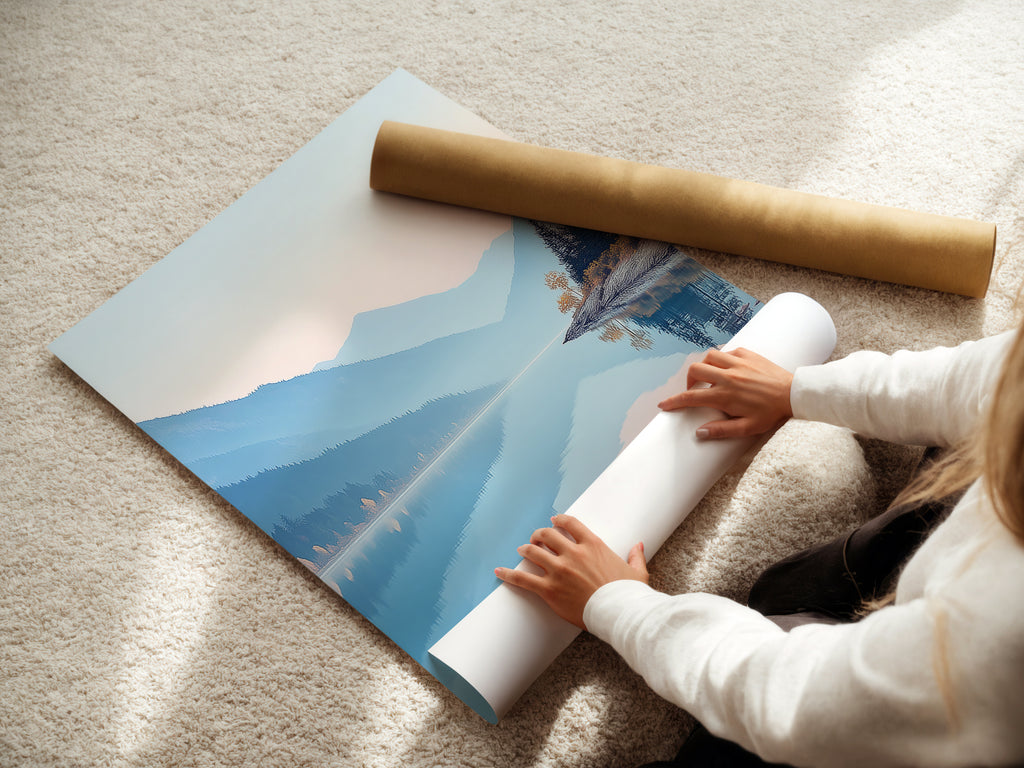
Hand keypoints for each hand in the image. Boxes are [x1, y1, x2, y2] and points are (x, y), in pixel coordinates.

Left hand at [495, 515, 647, 629]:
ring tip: (521, 550)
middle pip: (547, 535)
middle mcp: (573, 553)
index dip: (559, 521)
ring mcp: (559, 571)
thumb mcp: (636, 572)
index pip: (570, 524)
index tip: (553, 521)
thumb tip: (639, 545)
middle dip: (539, 535)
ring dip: (526, 549)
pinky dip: (509, 574)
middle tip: (535, 538)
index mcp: (593, 545)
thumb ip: (635, 556)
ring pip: (533, 552)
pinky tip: (499, 571)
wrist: (619, 613)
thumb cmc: (629, 594)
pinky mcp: (549, 589)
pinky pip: (523, 579)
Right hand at [658, 347, 792, 439]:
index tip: (664, 405)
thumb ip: (722, 430)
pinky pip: (727, 352)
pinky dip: (722, 359)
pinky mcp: (748, 354)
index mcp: (725, 395)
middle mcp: (728, 376)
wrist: (794, 394)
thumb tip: (699, 433)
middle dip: (689, 381)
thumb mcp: (748, 428)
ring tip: (710, 378)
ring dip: (705, 366)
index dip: (674, 402)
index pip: (691, 398)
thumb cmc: (771, 413)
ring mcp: (738, 363)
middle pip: (695, 371)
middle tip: (695, 391)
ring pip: (709, 356)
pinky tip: (728, 369)